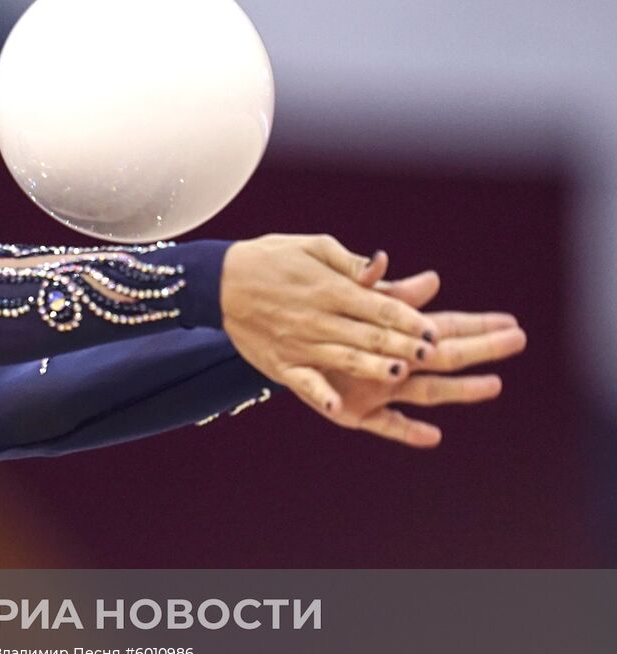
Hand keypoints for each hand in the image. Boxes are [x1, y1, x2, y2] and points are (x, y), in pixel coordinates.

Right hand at [221, 234, 441, 414]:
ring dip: (372, 367)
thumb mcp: (312, 247)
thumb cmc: (272, 259)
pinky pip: (304, 383)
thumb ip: (351, 262)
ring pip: (344, 358)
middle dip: (402, 345)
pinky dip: (320, 394)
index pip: (377, 306)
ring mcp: (299, 344)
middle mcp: (318, 319)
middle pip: (368, 335)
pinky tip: (338, 406)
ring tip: (399, 373)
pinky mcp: (281, 364)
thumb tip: (383, 265)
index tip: (433, 329)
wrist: (219, 281)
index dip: (407, 318)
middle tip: (431, 354)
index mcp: (330, 289)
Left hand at [310, 250, 526, 446]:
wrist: (266, 333)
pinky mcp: (353, 411)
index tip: (510, 321)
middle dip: (481, 349)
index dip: (476, 324)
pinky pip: (383, 424)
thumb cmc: (310, 313)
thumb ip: (386, 294)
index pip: (443, 326)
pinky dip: (406, 431)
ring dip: (459, 389)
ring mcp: (375, 389)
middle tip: (518, 341)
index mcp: (389, 334)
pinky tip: (433, 437)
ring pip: (425, 390)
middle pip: (444, 356)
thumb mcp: (346, 297)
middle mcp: (391, 363)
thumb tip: (432, 279)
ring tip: (493, 385)